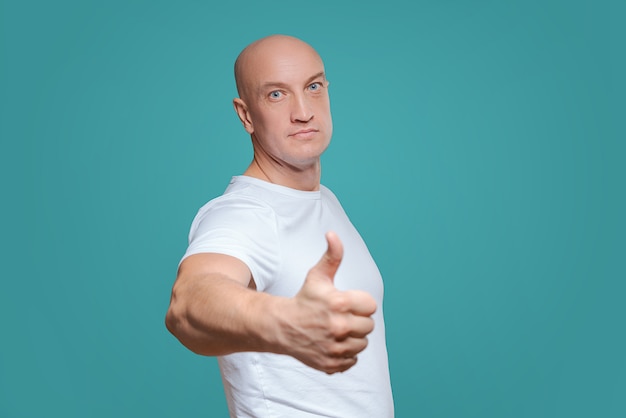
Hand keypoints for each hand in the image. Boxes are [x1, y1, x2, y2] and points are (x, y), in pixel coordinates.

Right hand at [278, 231, 376, 373]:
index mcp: (340, 303)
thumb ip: (332, 256)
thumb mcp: (317, 276)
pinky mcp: (331, 363)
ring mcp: (335, 347)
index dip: (360, 304)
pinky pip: (353, 360)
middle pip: (369, 326)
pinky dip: (345, 354)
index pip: (371, 306)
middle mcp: (339, 326)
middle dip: (357, 321)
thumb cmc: (303, 299)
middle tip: (340, 317)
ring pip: (363, 344)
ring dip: (353, 338)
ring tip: (336, 330)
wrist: (281, 326)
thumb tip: (332, 234)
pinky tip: (332, 344)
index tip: (346, 303)